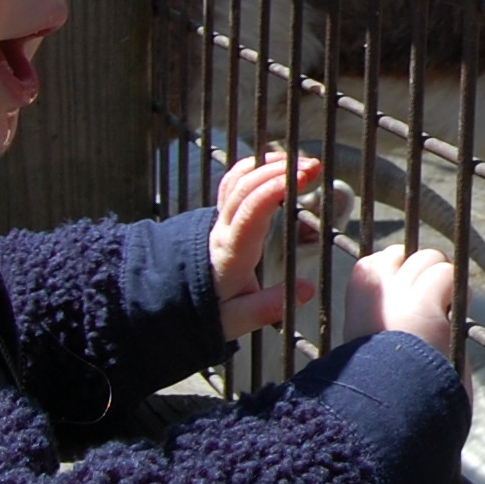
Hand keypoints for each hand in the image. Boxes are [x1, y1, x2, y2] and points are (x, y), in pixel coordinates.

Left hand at [208, 151, 323, 343]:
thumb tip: (307, 290)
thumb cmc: (207, 309)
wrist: (170, 300)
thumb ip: (267, 307)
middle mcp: (221, 229)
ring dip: (268, 165)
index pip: (250, 209)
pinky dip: (256, 167)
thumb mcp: (234, 319)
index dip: (275, 187)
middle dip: (279, 170)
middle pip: (245, 186)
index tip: (304, 177)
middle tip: (314, 167)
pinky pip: (233, 181)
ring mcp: (217, 218)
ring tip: (300, 163)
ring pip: (236, 178)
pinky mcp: (220, 215)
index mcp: (230, 252)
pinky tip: (277, 166)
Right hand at [347, 243, 463, 399]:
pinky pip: (447, 274)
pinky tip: (454, 316)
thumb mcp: (371, 345)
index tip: (410, 305)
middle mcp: (373, 290)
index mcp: (356, 299)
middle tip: (433, 310)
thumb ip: (385, 313)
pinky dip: (458, 292)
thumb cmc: (387, 386)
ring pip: (430, 258)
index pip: (384, 259)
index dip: (405, 277)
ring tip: (446, 314)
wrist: (390, 409)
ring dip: (445, 283)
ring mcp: (397, 293)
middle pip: (409, 255)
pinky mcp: (423, 303)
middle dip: (426, 277)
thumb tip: (413, 289)